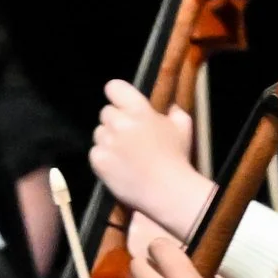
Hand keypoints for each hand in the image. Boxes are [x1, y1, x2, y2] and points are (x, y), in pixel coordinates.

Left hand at [88, 79, 212, 241]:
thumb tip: (167, 106)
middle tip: (128, 134)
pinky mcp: (98, 160)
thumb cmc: (176, 158)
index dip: (116, 94)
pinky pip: (95, 151)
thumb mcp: (182, 127)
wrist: (166, 190)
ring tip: (125, 152)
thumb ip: (173, 111)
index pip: (114, 88)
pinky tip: (119, 164)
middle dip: (115, 120)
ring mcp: (107, 142)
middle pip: (106, 112)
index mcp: (139, 110)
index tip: (120, 102)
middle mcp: (119, 123)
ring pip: (99, 133)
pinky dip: (103, 156)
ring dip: (108, 139)